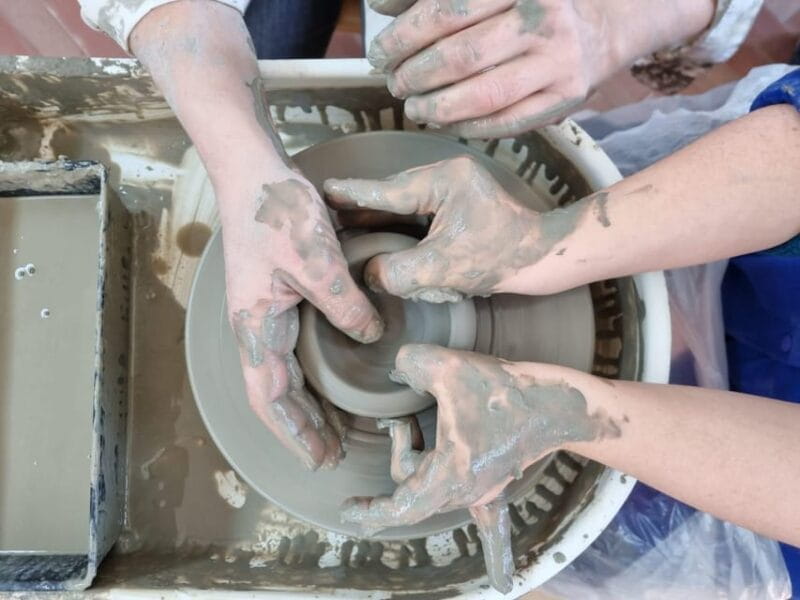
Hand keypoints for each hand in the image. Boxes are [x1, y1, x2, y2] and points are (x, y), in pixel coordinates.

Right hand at [220, 167, 383, 469]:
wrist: (254, 171)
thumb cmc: (277, 213)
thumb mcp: (319, 263)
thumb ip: (346, 305)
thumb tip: (373, 336)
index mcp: (256, 325)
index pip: (270, 397)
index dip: (294, 431)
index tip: (319, 457)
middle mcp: (255, 326)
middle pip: (275, 393)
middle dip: (301, 427)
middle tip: (332, 454)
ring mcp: (263, 312)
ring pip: (282, 374)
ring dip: (304, 405)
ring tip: (331, 429)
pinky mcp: (276, 296)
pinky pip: (290, 349)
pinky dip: (307, 373)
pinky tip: (326, 377)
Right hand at [324, 156, 580, 301]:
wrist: (542, 257)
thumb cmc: (499, 259)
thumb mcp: (442, 270)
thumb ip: (398, 272)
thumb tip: (370, 274)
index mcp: (441, 181)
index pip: (385, 191)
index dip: (352, 195)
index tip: (323, 190)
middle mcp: (445, 175)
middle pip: (390, 193)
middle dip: (361, 206)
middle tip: (326, 214)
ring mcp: (453, 186)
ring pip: (402, 201)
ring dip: (379, 215)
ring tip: (345, 223)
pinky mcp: (458, 200)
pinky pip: (417, 209)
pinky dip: (398, 221)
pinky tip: (380, 231)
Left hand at [340, 344, 620, 591]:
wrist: (556, 404)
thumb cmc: (503, 391)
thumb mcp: (448, 368)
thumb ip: (412, 364)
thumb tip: (397, 369)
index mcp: (448, 475)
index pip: (401, 506)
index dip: (371, 511)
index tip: (348, 512)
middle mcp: (465, 491)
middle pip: (414, 487)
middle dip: (400, 455)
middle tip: (400, 423)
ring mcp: (485, 490)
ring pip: (436, 489)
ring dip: (418, 465)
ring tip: (410, 429)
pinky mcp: (499, 481)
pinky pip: (493, 523)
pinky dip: (497, 552)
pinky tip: (506, 584)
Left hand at [366, 0, 618, 137]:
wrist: (600, 26)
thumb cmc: (526, 5)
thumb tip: (382, 6)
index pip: (444, 11)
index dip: (403, 38)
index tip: (380, 54)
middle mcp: (542, 18)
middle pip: (459, 56)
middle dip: (414, 76)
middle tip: (395, 84)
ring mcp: (557, 62)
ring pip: (482, 96)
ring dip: (437, 108)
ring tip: (415, 108)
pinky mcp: (564, 99)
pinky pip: (505, 123)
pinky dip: (467, 127)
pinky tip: (445, 123)